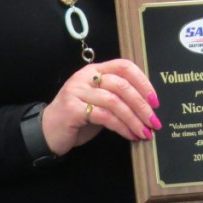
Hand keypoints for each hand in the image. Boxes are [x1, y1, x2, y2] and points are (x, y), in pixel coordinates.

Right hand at [40, 59, 161, 154]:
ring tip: (145, 132)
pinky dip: (121, 127)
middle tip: (154, 121)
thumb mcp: (100, 102)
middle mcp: (86, 76)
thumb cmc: (78, 117)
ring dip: (134, 119)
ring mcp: (78, 91)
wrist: (47, 132)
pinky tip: (130, 135)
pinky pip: (104, 116)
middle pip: (122, 85)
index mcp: (95, 70)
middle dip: (142, 105)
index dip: (143, 82)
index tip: (155, 100)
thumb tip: (148, 105)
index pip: (124, 66)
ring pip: (115, 102)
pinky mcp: (73, 109)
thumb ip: (118, 97)